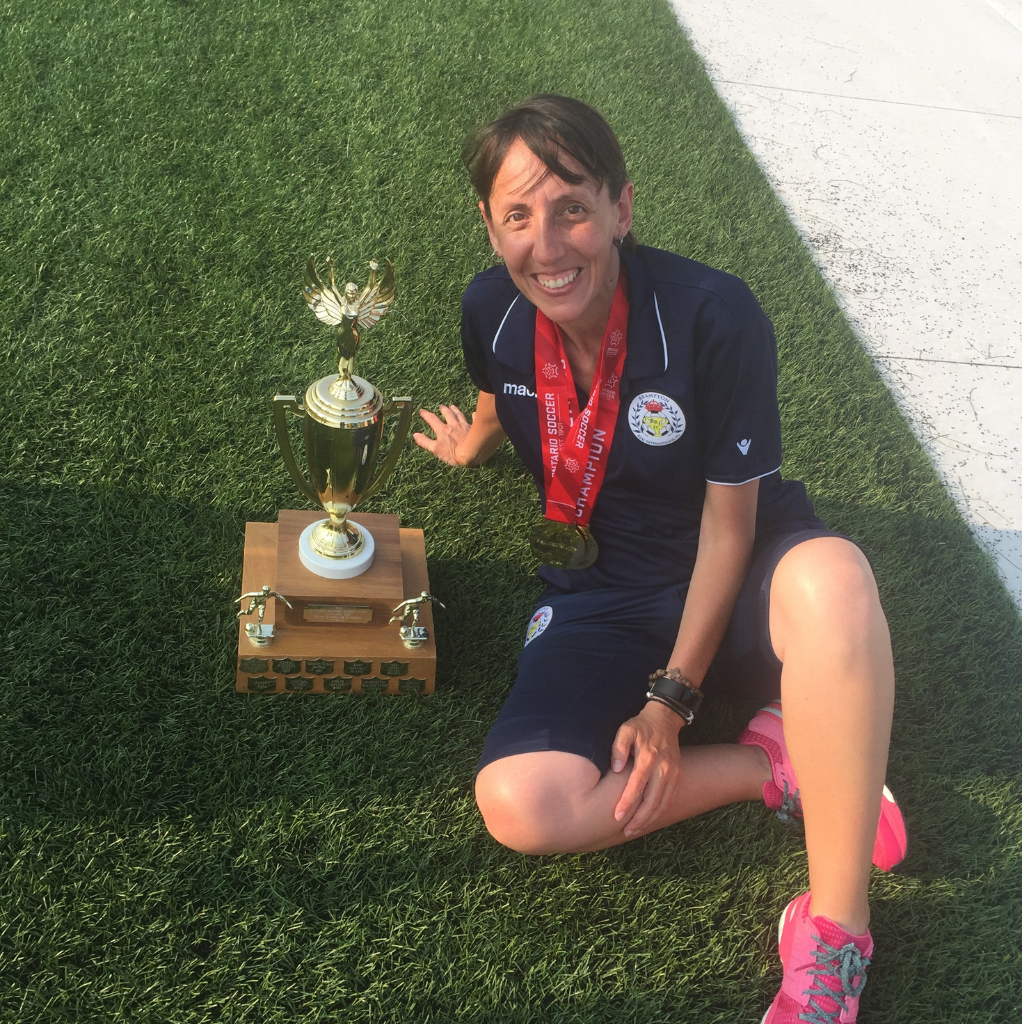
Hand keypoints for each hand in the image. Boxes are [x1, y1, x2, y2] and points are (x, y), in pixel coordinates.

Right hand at [413, 404, 472, 466]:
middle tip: (440, 406)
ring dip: (455, 410)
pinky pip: (473, 420)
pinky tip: (473, 413)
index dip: (426, 415)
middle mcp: (453, 425)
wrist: (473, 453)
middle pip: (447, 414)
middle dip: (443, 410)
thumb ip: (425, 442)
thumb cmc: (454, 453)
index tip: (421, 411)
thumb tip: (415, 435)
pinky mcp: (474, 428)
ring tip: (453, 406)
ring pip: (459, 415)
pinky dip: (473, 416)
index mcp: (443, 430)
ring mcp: (464, 426)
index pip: (432, 420)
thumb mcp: (436, 450)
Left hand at [610, 701, 684, 837]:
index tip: (617, 816)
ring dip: (649, 819)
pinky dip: (660, 811)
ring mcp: (673, 773)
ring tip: (635, 830)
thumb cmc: (640, 726)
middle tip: (626, 831)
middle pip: (652, 800)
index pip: (637, 786)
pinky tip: (649, 819)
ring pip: (663, 803)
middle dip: (639, 819)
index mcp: (648, 758)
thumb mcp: (625, 730)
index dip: (627, 803)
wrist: (665, 719)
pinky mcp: (678, 776)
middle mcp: (664, 768)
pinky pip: (670, 799)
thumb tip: (615, 769)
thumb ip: (618, 748)